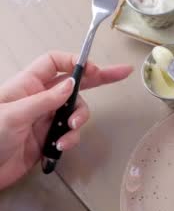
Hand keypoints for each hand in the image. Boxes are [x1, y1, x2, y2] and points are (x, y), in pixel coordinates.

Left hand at [0, 51, 131, 188]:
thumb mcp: (14, 115)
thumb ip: (45, 99)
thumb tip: (72, 83)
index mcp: (27, 85)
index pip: (55, 63)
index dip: (75, 63)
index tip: (93, 69)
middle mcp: (39, 99)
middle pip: (74, 83)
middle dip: (98, 79)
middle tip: (122, 73)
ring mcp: (44, 120)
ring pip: (75, 112)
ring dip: (79, 121)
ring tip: (70, 131)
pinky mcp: (47, 140)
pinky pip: (69, 134)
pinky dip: (70, 140)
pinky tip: (59, 148)